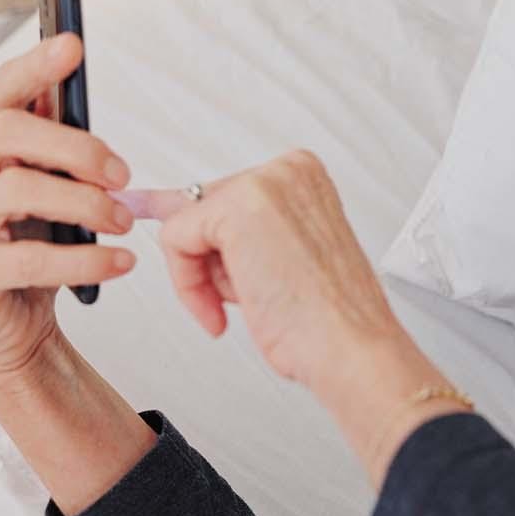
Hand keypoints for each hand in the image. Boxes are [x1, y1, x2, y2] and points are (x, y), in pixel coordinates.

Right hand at [0, 33, 136, 385]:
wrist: (3, 324)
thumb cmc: (31, 245)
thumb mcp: (54, 191)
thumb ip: (67, 156)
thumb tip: (100, 127)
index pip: (2, 94)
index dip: (34, 67)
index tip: (72, 46)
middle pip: (3, 132)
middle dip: (74, 146)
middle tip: (121, 175)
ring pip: (14, 190)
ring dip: (84, 203)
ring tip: (123, 222)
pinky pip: (27, 259)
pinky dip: (84, 259)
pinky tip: (119, 261)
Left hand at [119, 151, 469, 488]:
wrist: (348, 345)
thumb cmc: (324, 318)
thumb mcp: (279, 256)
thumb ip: (236, 229)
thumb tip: (167, 205)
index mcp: (303, 176)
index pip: (227, 197)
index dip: (217, 248)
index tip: (199, 252)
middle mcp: (287, 170)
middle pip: (204, 210)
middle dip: (211, 264)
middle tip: (245, 295)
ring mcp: (266, 183)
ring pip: (186, 225)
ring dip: (203, 278)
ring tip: (251, 301)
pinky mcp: (238, 207)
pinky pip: (174, 240)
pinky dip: (188, 285)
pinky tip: (223, 307)